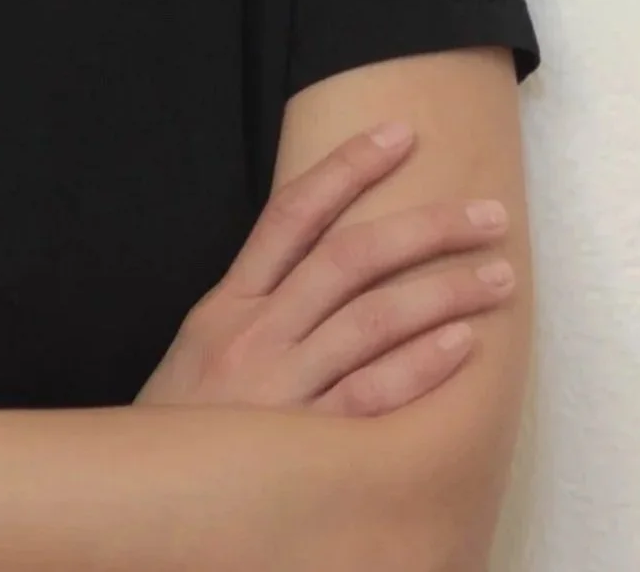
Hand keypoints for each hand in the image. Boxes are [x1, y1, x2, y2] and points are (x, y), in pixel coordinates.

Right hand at [135, 121, 517, 415]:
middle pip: (349, 258)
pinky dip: (419, 367)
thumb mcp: (201, 349)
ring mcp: (282, 391)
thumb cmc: (181, 429)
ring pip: (371, 320)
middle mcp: (256, 335)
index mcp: (228, 304)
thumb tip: (322, 258)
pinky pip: (371, 398)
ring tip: (498, 274)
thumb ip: (253, 306)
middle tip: (487, 213)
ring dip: (442, 292)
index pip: (292, 214)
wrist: (141, 506)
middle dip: (424, 227)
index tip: (400, 134)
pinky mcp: (305, 451)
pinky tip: (463, 346)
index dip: (348, 168)